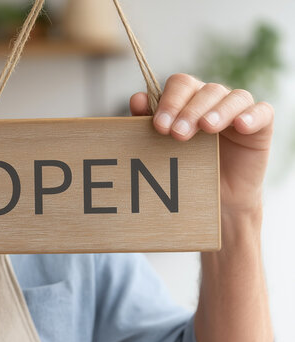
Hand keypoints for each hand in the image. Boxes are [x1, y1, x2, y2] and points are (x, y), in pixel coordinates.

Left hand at [130, 73, 273, 215]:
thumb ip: (149, 122)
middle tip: (177, 133)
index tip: (159, 126)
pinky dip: (251, 115)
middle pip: (204, 89)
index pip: (180, 85)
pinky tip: (240, 125)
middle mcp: (213, 99)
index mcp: (188, 99)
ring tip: (206, 127)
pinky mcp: (260, 125)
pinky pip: (262, 112)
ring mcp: (238, 110)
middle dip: (188, 110)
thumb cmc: (186, 167)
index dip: (169, 101)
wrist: (216, 197)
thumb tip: (137, 98)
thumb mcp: (163, 146)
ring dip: (217, 111)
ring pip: (233, 97)